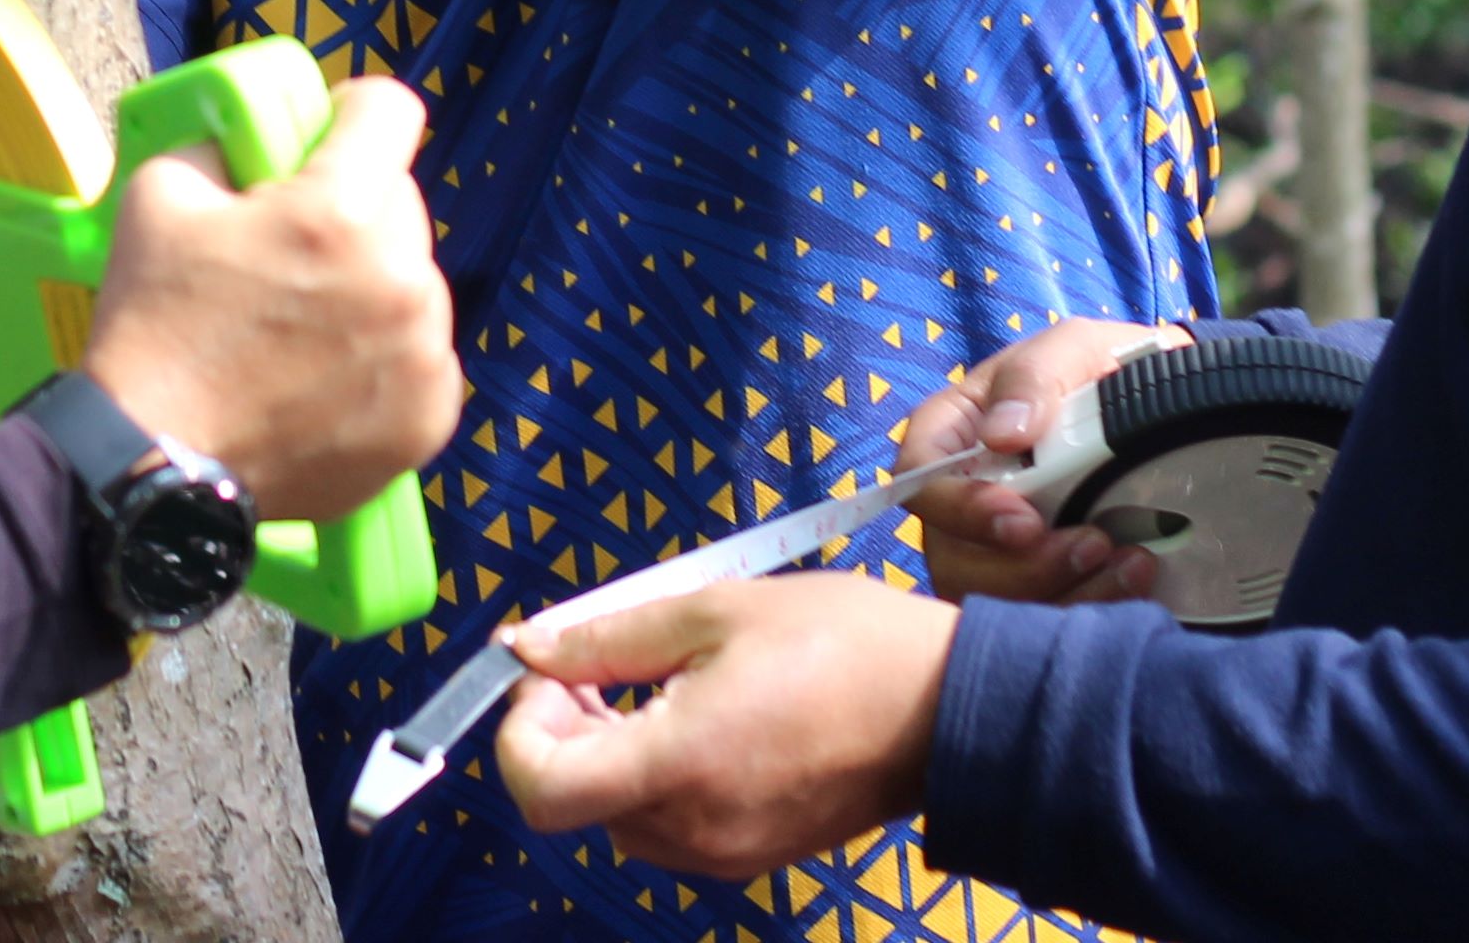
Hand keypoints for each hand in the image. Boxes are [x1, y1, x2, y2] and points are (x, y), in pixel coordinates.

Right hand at [78, 77, 457, 516]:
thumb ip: (221, 143)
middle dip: (352, 211)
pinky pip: (422, 357)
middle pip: (400, 203)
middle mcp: (402, 279)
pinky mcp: (428, 420)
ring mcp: (424, 357)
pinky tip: (325, 379)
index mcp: (341, 212)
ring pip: (413, 282)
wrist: (151, 465)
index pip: (393, 110)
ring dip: (371, 287)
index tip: (322, 139)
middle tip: (290, 252)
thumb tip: (251, 132)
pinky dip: (384, 358)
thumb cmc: (154, 326)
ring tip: (303, 329)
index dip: (349, 114)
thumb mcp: (160, 194)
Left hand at [498, 574, 956, 877]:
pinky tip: (696, 717)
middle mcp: (691, 830)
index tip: (553, 672)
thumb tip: (528, 648)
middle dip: (565, 727)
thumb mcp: (715, 611)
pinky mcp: (749, 856)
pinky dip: (655, 775)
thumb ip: (608, 637)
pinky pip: (668, 825)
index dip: (521, 730)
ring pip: (617, 814)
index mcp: (678, 765)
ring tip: (660, 681)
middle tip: (604, 660)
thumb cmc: (841, 643)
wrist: (947, 706)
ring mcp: (722, 854)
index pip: (541, 790)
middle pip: (574, 801)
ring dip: (610, 751)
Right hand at [899, 318, 1186, 608]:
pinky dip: (1089, 611)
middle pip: (953, 558)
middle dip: (1024, 567)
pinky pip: (1040, 623)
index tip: (1025, 521)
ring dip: (1062, 595)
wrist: (1159, 413)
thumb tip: (1002, 435)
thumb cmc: (1099, 371)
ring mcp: (994, 553)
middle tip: (1095, 543)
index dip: (960, 510)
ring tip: (1131, 564)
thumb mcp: (1072, 350)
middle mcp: (960, 503)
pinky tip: (1135, 581)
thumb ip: (1035, 376)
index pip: (918, 478)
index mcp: (953, 435)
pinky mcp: (1038, 589)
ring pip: (995, 602)